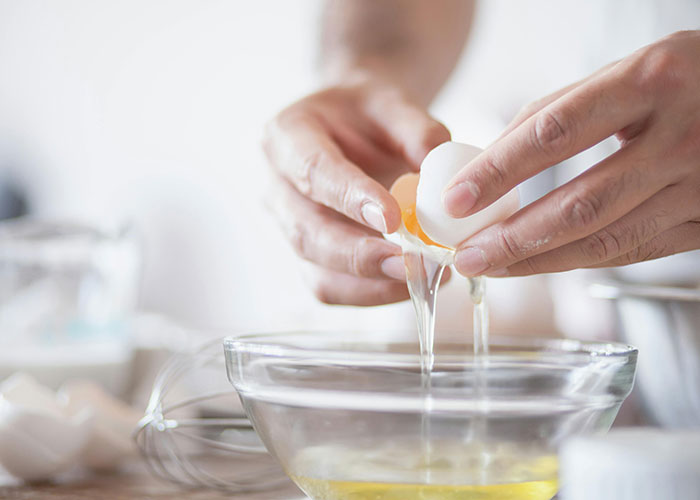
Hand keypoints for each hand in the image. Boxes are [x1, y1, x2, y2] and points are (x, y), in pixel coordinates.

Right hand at [263, 76, 450, 304]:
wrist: (352, 128)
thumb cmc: (366, 113)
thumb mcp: (391, 101)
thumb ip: (415, 128)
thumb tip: (438, 164)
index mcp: (286, 136)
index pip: (312, 170)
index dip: (348, 197)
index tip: (391, 218)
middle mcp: (277, 186)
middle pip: (306, 232)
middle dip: (357, 254)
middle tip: (406, 263)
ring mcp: (289, 226)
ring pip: (315, 269)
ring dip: (367, 282)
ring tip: (419, 278)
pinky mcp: (310, 255)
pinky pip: (331, 286)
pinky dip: (370, 293)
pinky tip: (409, 284)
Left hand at [443, 30, 699, 276]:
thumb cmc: (685, 79)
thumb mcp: (627, 71)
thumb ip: (561, 111)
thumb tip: (492, 159)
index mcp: (651, 81)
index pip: (555, 132)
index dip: (499, 171)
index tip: (456, 199)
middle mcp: (682, 136)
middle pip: (580, 203)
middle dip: (512, 238)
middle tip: (466, 254)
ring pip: (606, 240)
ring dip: (538, 261)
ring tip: (491, 266)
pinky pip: (632, 251)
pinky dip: (578, 261)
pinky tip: (540, 263)